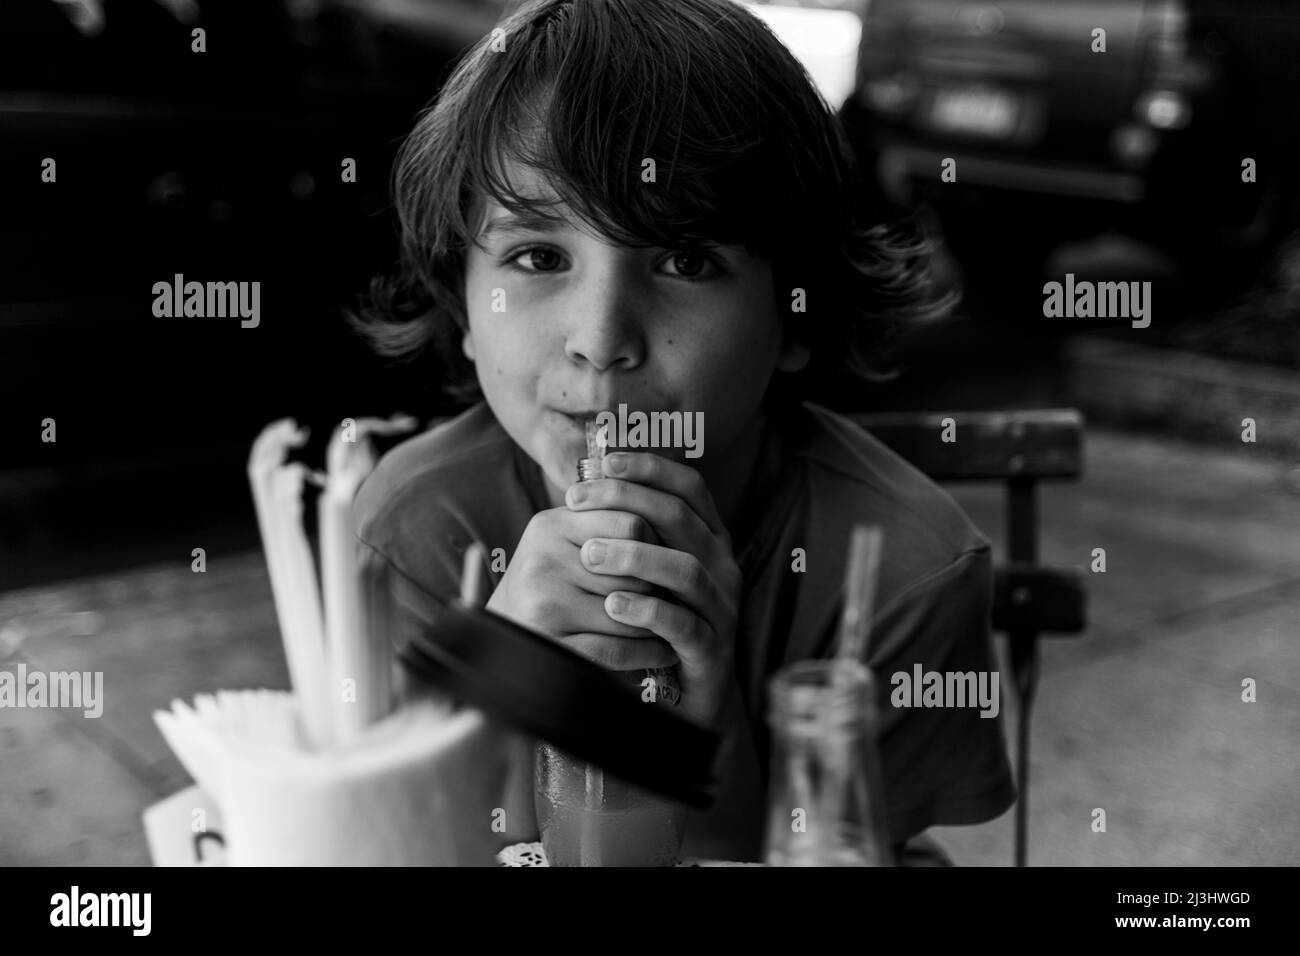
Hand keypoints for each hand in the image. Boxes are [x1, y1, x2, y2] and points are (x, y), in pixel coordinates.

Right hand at [484, 504, 677, 670]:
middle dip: (660, 584)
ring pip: (630, 610)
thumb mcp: (564, 538)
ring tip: (677, 621)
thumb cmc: (549, 579)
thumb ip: (605, 518)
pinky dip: (648, 652)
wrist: (504, 630)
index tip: (674, 555)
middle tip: (680, 593)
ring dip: (660, 620)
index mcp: (550, 526)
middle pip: (634, 569)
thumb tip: (670, 507)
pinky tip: (664, 650)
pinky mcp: (552, 645)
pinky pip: (617, 649)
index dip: (660, 542)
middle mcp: (543, 562)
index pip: (629, 523)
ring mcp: (545, 606)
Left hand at [563, 451, 741, 728]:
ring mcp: (722, 609)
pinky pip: (682, 625)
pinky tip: (613, 604)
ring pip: (686, 570)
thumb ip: (632, 530)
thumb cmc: (657, 621)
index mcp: (710, 539)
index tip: (604, 461)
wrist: (686, 695)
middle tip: (576, 501)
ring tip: (589, 554)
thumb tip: (588, 480)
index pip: (689, 487)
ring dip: (634, 556)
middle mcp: (723, 567)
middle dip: (626, 502)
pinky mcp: (711, 650)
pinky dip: (647, 611)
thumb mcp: (648, 570)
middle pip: (681, 519)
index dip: (649, 468)